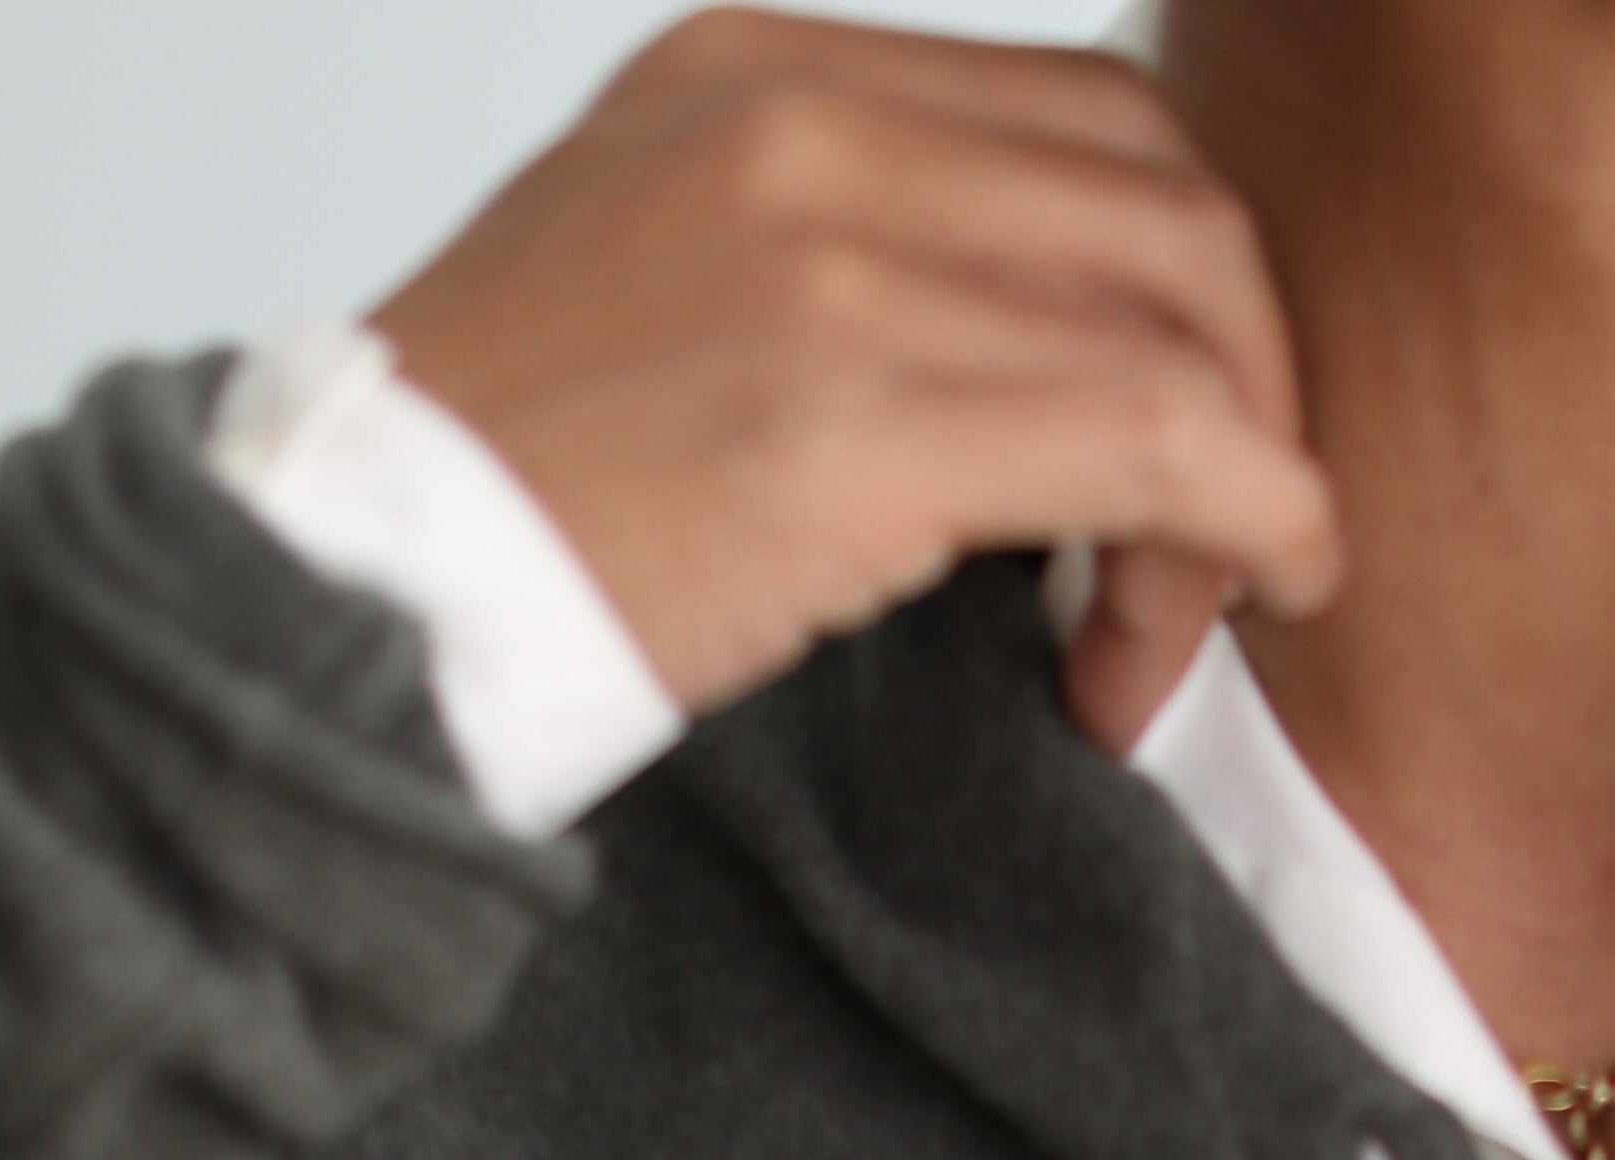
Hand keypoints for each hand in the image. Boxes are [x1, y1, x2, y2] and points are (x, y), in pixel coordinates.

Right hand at [371, 10, 1339, 745]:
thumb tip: (1034, 335)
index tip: (1188, 437)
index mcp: (759, 73)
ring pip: (1184, 327)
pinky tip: (1260, 592)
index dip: (1188, 283)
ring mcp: (826, 264)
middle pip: (1171, 202)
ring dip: (1241, 492)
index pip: (1086, 117)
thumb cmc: (513, 494)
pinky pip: (1161, 442)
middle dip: (1248, 384)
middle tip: (1220, 551)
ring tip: (1169, 631)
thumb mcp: (666, 278)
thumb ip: (836, 253)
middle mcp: (800, 127)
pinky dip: (1256, 521)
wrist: (355, 594)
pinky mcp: (852, 424)